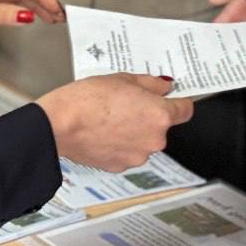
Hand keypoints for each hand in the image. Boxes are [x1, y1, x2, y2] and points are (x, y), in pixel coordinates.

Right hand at [38, 74, 193, 171]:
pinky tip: (102, 133)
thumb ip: (150, 84)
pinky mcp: (120, 166)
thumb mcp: (122, 79)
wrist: (59, 124)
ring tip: (109, 119)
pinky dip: (119, 145)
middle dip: (148, 117)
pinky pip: (127, 153)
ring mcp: (138, 156)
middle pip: (161, 127)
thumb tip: (164, 88)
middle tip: (126, 104)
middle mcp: (154, 139)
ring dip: (133, 132)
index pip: (186, 110)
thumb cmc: (87, 99)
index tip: (170, 99)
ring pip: (143, 141)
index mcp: (159, 115)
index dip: (178, 102)